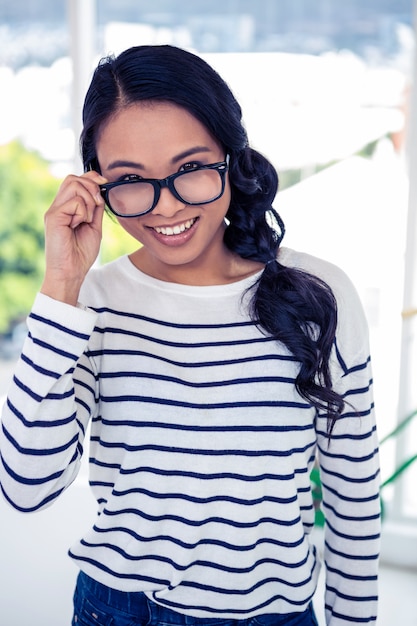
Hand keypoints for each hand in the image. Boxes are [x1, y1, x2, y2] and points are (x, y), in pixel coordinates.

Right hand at [40, 170, 106, 304]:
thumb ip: (95, 209)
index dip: (91, 178)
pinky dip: (83, 212)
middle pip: (72, 178)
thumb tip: (101, 191)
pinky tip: (78, 225)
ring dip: (88, 200)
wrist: (71, 272)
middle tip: (97, 205)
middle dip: (91, 186)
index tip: (104, 184)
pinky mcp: (53, 217)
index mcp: (66, 208)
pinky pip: (75, 202)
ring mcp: (54, 211)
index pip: (74, 181)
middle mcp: (57, 207)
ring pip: (73, 185)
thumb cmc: (81, 254)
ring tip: (86, 219)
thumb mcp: (94, 226)